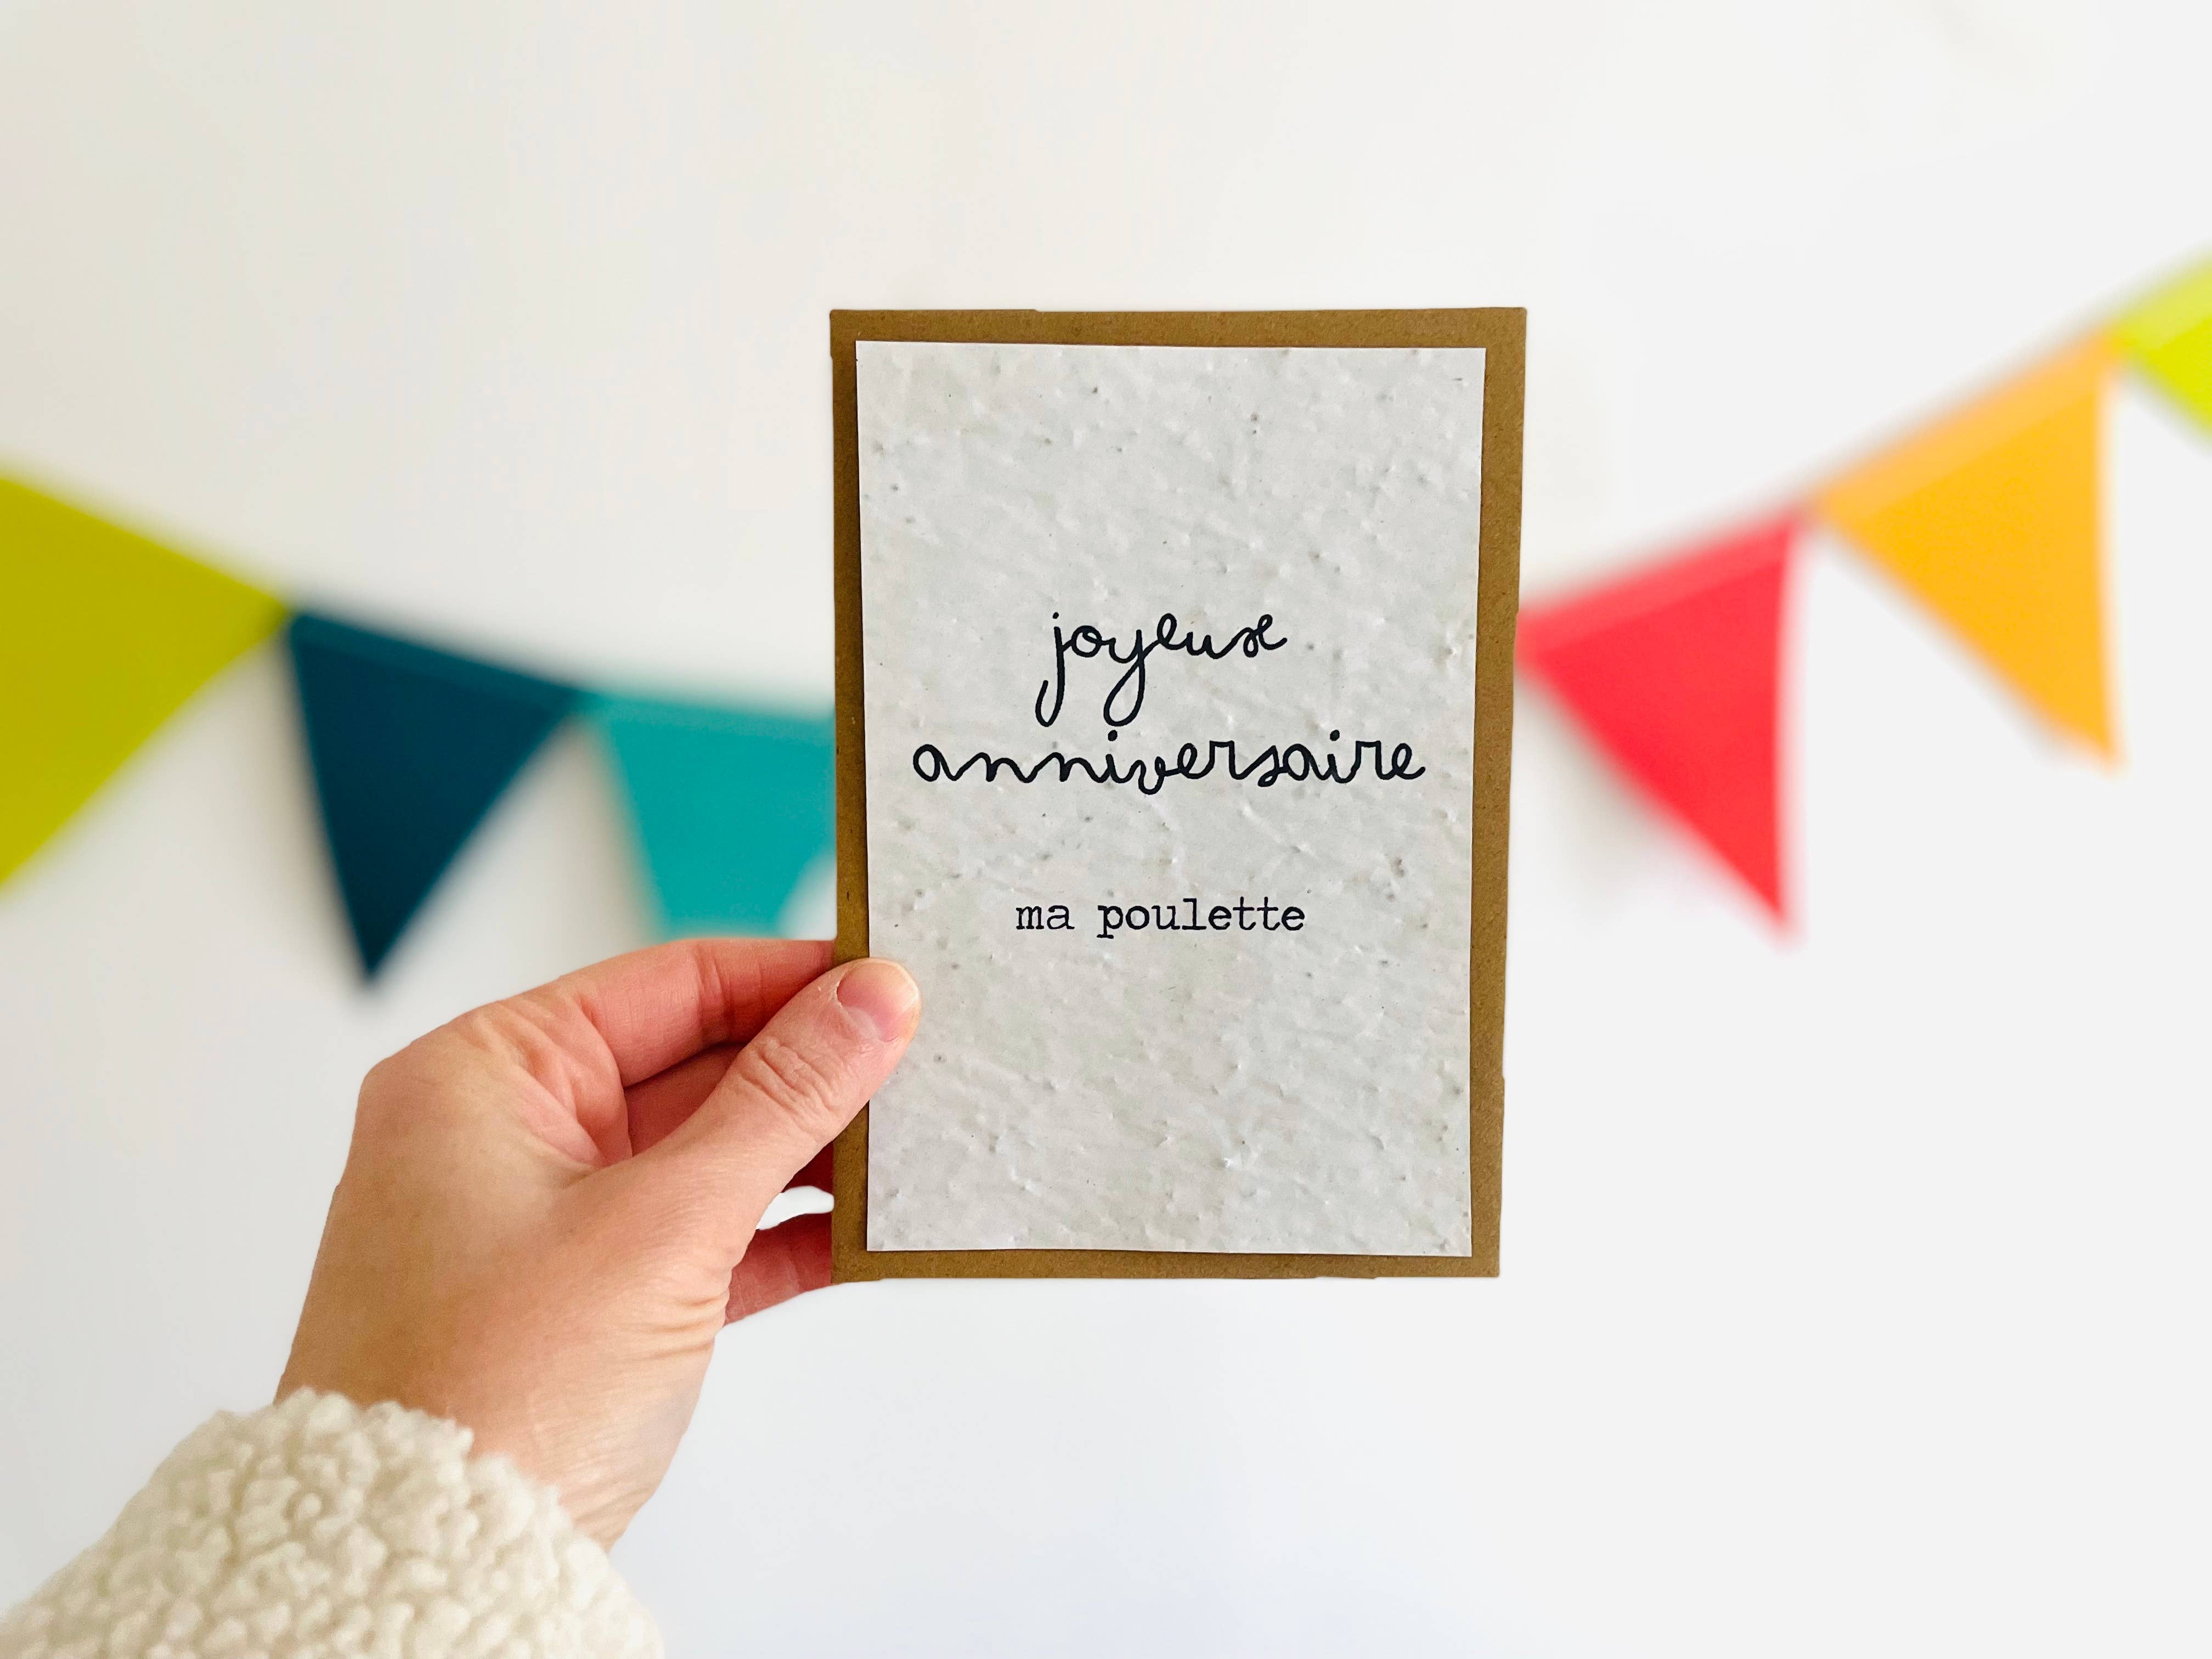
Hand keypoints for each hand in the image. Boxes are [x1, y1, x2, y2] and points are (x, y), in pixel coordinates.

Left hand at [277, 939, 919, 1544]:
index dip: (786, 978)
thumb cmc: (489, 1391)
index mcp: (482, 1076)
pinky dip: (778, 1235)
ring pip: (706, 1154)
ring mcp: (544, 1222)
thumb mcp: (663, 1222)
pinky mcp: (585, 1303)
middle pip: (692, 1064)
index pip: (665, 985)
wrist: (427, 1571)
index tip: (886, 977)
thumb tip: (869, 999)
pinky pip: (702, 1238)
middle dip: (808, 1069)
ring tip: (911, 1142)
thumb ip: (781, 1102)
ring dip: (806, 1157)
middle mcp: (505, 1135)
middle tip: (921, 1060)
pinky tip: (861, 1230)